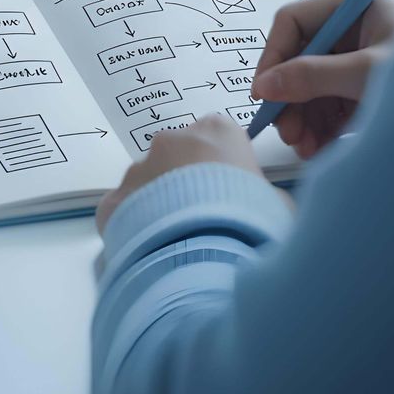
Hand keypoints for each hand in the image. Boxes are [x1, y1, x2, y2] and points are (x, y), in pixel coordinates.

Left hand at [96, 116, 275, 233]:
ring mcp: (138, 169)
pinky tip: (153, 249)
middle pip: (179, 155)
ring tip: (180, 239)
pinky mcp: (113, 201)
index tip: (232, 192)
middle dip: (188, 181)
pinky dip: (136, 226)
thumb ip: (267, 193)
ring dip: (160, 202)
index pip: (220, 138)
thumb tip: (263, 201)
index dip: (225, 166)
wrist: (202, 261)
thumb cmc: (249, 226)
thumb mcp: (280, 207)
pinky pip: (125, 210)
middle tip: (205, 218)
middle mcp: (171, 141)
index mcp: (217, 132)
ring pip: (149, 182)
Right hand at [251, 0, 393, 159]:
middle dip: (291, 97)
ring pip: (312, 86)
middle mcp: (355, 29)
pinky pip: (331, 103)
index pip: (294, 22)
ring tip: (306, 148)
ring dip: (304, 118)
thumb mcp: (365, 75)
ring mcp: (360, 59)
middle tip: (286, 132)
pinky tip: (320, 148)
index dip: (273, 56)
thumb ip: (312, 77)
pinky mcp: (366, 88)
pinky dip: (321, 126)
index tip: (264, 93)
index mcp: (356, 6)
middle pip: (300, 58)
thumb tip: (264, 86)